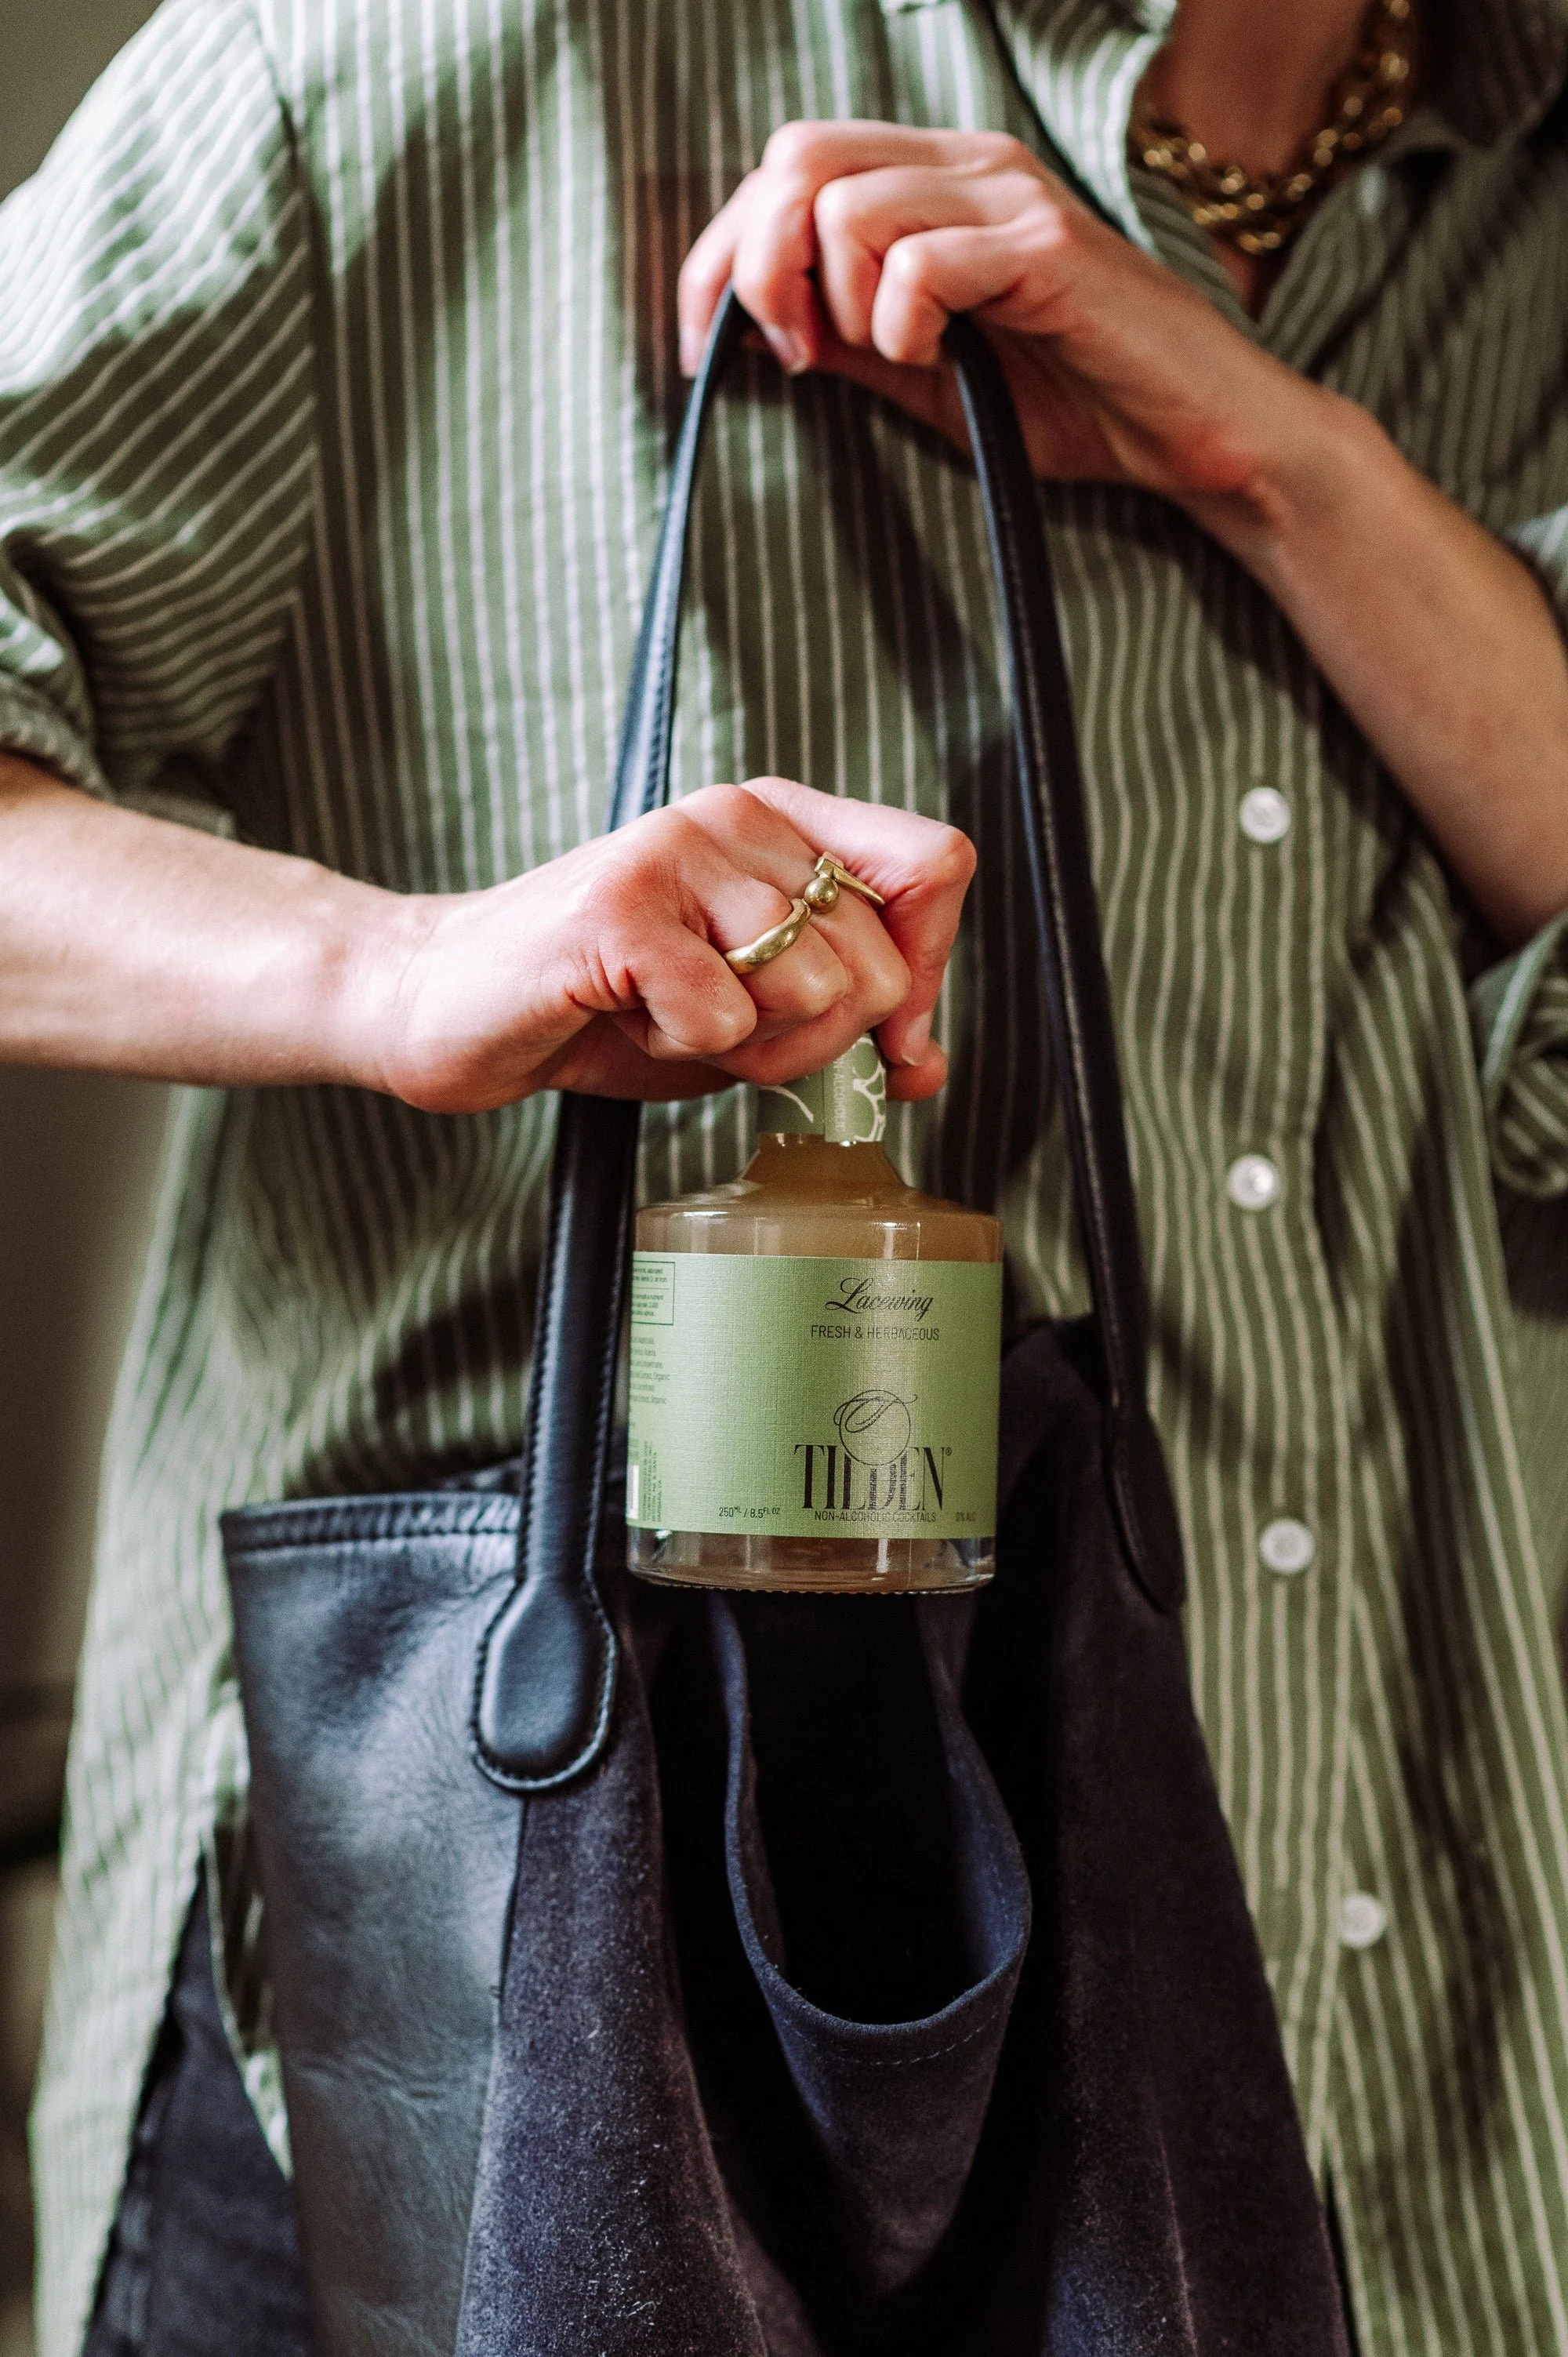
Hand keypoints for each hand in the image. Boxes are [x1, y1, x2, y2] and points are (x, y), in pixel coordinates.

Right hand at [363, 778, 972, 1109]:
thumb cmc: (605, 1010)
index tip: (884, 1038)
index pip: (936, 864)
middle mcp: (737, 815)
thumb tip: (925, 1065)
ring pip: (811, 991)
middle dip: (813, 1043)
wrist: (450, 1010)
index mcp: (781, 823)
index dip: (928, 971)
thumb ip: (840, 1018)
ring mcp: (677, 848)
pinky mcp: (621, 903)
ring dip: (743, 1048)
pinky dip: (679, 1048)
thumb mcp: (750, 1014)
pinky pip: (723, 1016)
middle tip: (721, 1033)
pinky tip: (625, 1016)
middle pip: (879, 962)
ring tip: (665, 1017)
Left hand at [678, 121, 1330, 511]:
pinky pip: (921, 263)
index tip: (704, 348)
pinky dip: (901, 325)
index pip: (787, 165)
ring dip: (833, 299)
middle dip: (758, 267)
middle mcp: (968, 166)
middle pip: (797, 159)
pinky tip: (936, 360)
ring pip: (847, 203)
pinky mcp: (1045, 248)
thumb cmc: (1075, 408)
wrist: (1198, 442)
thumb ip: (846, 342)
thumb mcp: (928, 380)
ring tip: (880, 359)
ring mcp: (1009, 197)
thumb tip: (748, 329)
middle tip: (792, 356)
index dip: (720, 253)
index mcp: (935, 182)